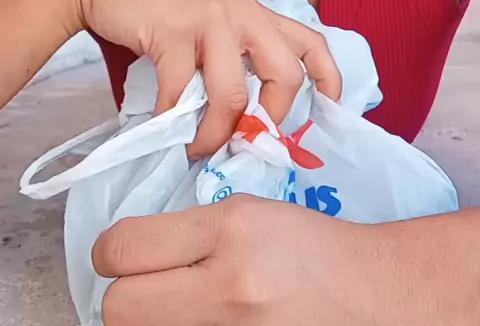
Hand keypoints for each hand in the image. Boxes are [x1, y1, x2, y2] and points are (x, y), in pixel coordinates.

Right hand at [69, 0, 340, 153]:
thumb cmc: (158, 0)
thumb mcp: (210, 14)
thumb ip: (233, 49)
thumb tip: (244, 111)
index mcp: (255, 10)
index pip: (311, 41)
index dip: (329, 79)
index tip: (329, 110)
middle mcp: (241, 12)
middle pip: (285, 74)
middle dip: (269, 119)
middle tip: (244, 138)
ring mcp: (208, 19)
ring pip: (233, 93)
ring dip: (215, 133)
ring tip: (197, 146)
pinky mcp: (172, 31)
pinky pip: (181, 91)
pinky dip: (173, 119)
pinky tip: (164, 124)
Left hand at [93, 196, 383, 325]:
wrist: (367, 297)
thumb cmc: (307, 247)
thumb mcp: (247, 213)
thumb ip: (185, 230)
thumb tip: (122, 255)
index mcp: (231, 230)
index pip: (124, 248)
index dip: (111, 252)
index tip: (122, 254)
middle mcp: (230, 289)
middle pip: (119, 308)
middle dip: (124, 295)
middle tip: (148, 286)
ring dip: (151, 320)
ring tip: (181, 305)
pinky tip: (203, 323)